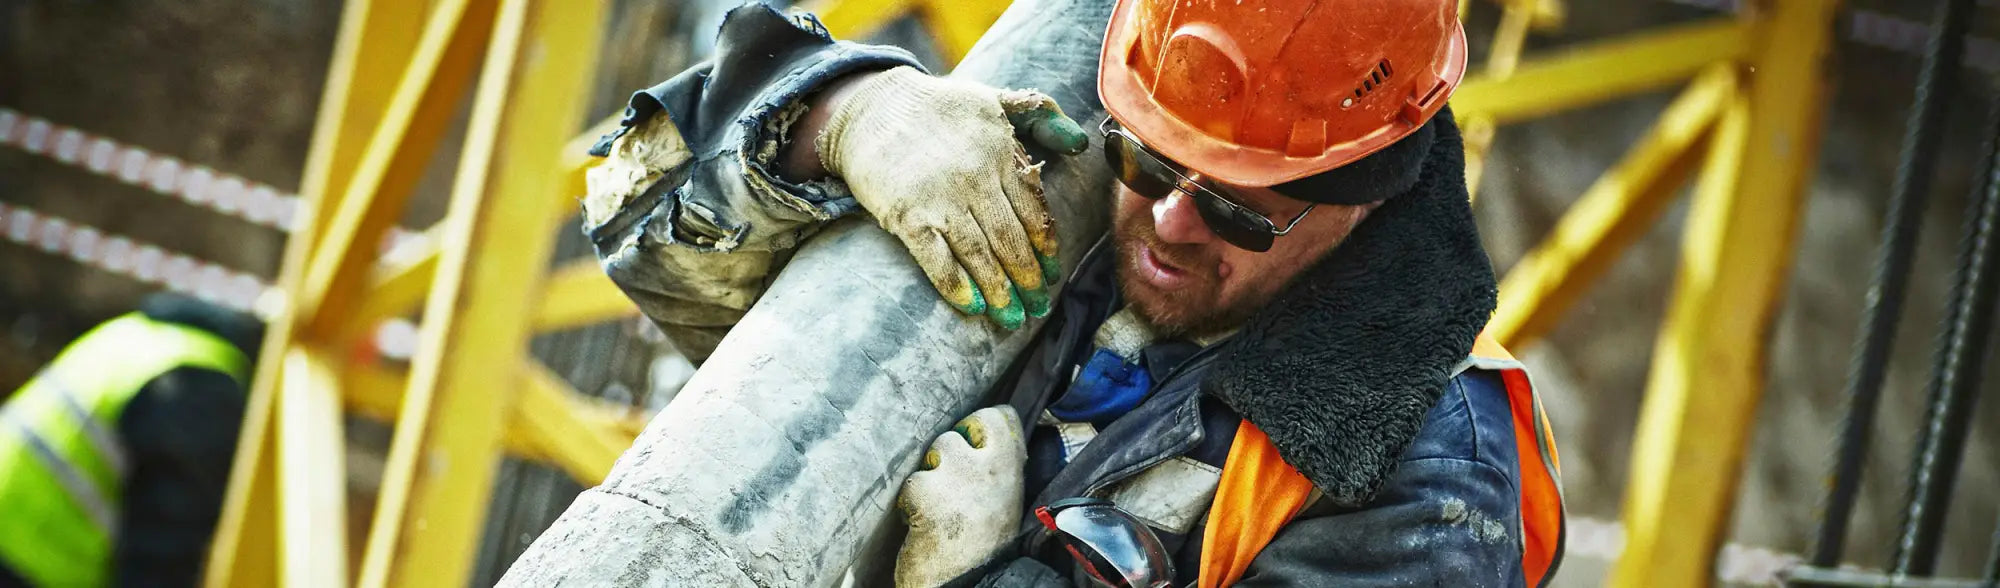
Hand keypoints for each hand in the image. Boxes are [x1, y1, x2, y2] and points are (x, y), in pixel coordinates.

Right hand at [816, 67, 1086, 328]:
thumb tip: (1080, 143)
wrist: (871, 107)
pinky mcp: (906, 216)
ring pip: (980, 255)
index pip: (1034, 212)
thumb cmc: (937, 106)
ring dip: (1000, 292)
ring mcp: (940, 199)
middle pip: (1011, 240)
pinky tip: (973, 306)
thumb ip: (1041, 115)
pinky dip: (956, 286)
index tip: (1051, 275)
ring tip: (1012, 318)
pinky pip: (936, 259)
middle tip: (1038, 308)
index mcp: (1001, 153)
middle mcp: (975, 178)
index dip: (1046, 249)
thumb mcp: (994, 97)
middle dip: (1028, 279)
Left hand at [895, 406, 1027, 586]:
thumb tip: (980, 442)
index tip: (973, 445)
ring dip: (929, 477)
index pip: (999, 417)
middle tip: (948, 486)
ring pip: (932, 454)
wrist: (971, 586)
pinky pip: (912, 482)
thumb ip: (997, 471)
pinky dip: (912, 503)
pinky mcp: (925, 492)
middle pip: (956, 432)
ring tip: (938, 508)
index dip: (979, 427)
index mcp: (1011, 469)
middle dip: (946, 455)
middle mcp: (987, 467)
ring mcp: (956, 476)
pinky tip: (923, 525)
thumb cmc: (985, 549)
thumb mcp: (1006, 503)